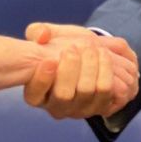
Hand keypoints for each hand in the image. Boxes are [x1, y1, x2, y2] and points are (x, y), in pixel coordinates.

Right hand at [22, 22, 138, 118]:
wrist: (87, 58)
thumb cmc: (60, 48)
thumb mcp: (46, 37)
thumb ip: (38, 31)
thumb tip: (42, 36)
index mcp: (37, 94)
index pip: (34, 96)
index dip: (42, 80)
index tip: (50, 60)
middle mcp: (57, 108)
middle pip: (63, 95)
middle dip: (70, 68)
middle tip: (73, 48)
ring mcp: (79, 110)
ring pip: (86, 91)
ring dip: (90, 65)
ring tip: (90, 47)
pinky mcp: (101, 107)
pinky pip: (106, 91)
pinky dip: (105, 70)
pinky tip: (103, 54)